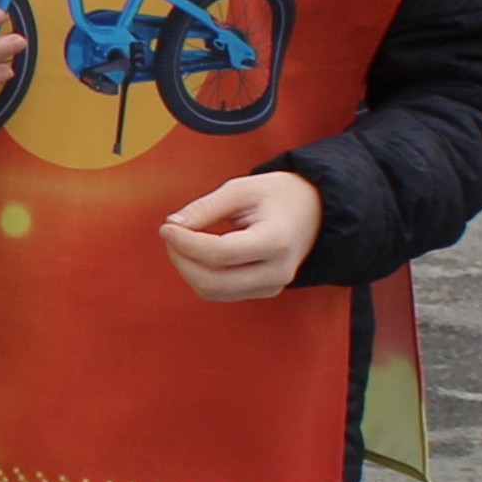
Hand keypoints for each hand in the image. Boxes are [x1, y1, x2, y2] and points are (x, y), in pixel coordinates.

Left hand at [159, 171, 324, 303]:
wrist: (314, 212)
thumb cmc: (277, 195)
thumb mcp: (243, 189)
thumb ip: (207, 207)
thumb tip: (172, 226)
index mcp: (277, 241)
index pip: (221, 254)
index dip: (186, 243)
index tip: (167, 227)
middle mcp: (277, 272)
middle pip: (213, 282)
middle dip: (182, 259)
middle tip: (171, 233)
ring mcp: (272, 287)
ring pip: (213, 292)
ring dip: (188, 269)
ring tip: (182, 241)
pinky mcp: (263, 292)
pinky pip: (221, 292)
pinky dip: (200, 275)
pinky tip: (197, 252)